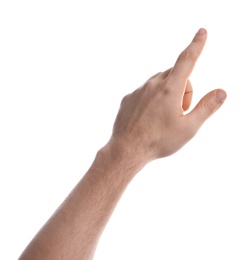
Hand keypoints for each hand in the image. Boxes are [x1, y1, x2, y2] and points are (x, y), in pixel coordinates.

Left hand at [109, 28, 226, 161]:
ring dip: (167, 94)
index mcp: (169, 90)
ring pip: (159, 83)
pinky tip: (149, 118)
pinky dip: (152, 99)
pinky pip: (145, 91)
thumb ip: (206, 108)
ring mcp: (138, 91)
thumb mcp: (188, 128)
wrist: (127, 150)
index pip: (186, 61)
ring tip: (163, 117)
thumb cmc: (159, 141)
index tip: (201, 32)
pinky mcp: (128, 98)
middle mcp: (152, 85)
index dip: (196, 45)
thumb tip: (221, 92)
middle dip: (183, 89)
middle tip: (180, 112)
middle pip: (175, 75)